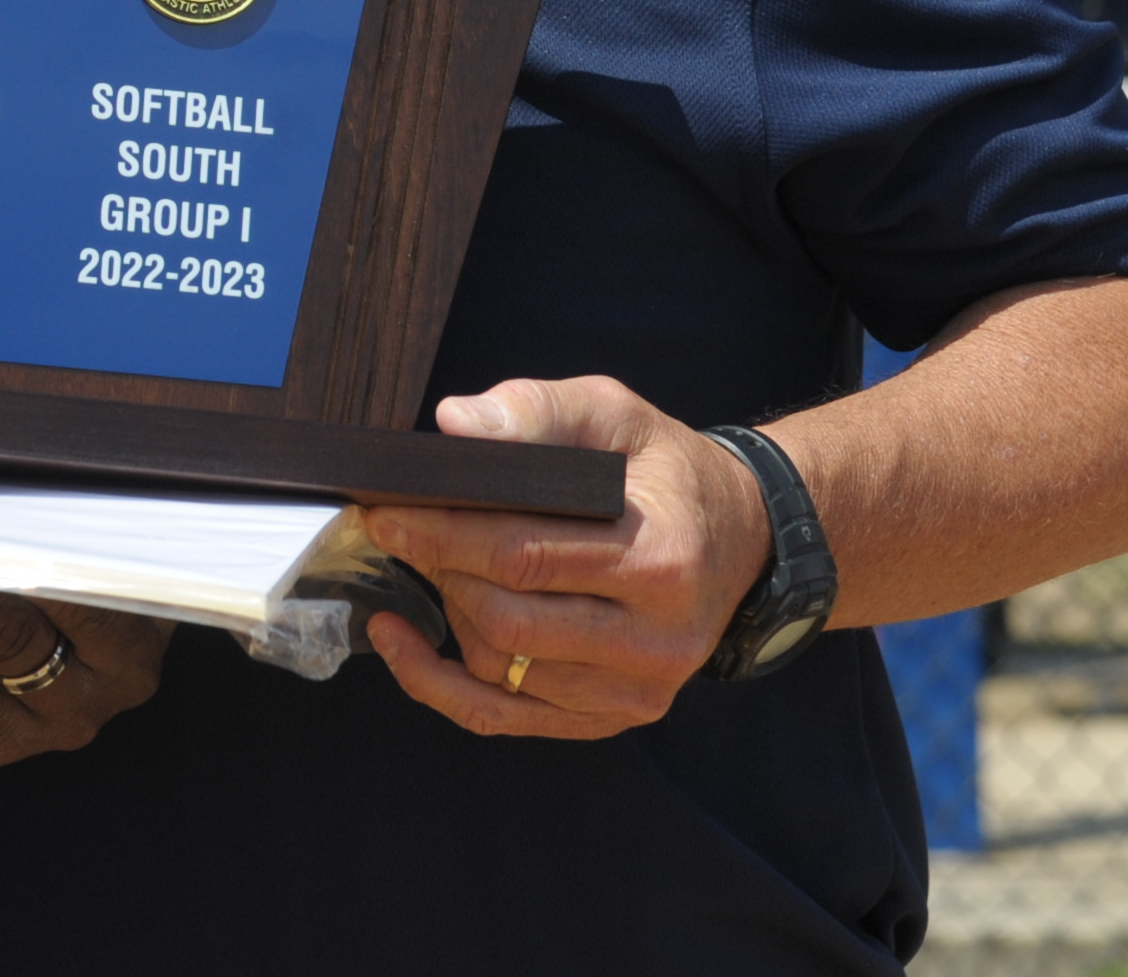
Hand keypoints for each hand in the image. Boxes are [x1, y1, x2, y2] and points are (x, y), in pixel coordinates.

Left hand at [357, 375, 772, 739]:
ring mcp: (636, 691)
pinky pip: (504, 717)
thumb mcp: (617, 415)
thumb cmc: (665, 472)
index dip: (444, 536)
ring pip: (500, 668)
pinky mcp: (613, 716)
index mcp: (660, 560)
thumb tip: (455, 425)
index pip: (525, 556)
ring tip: (436, 564)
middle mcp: (655, 641)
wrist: (741, 539)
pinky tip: (401, 643)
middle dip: (440, 570)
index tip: (386, 512)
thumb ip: (539, 411)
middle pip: (507, 620)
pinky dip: (438, 685)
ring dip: (450, 613)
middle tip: (401, 529)